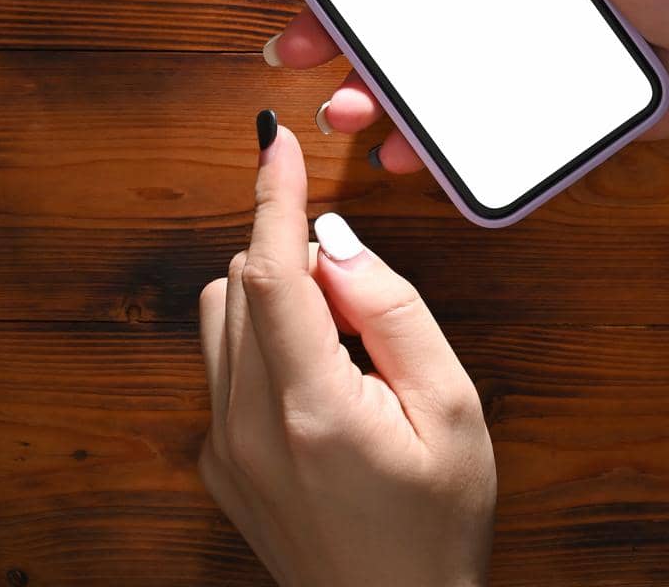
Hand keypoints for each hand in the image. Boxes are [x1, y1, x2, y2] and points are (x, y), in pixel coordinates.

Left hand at [199, 116, 495, 586]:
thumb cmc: (437, 528)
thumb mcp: (452, 410)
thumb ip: (395, 312)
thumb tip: (338, 242)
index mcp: (310, 409)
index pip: (271, 271)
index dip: (272, 195)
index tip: (275, 140)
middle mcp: (247, 426)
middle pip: (241, 280)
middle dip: (299, 260)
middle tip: (368, 315)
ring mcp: (223, 447)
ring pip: (222, 313)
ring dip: (275, 297)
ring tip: (345, 354)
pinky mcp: (217, 462)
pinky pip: (223, 362)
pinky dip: (264, 341)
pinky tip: (321, 388)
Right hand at [267, 0, 668, 167]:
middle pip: (407, 5)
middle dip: (341, 25)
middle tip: (294, 44)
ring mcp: (522, 49)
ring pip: (428, 71)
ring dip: (374, 89)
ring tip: (345, 109)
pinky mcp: (544, 107)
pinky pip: (476, 127)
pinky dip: (434, 142)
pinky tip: (403, 150)